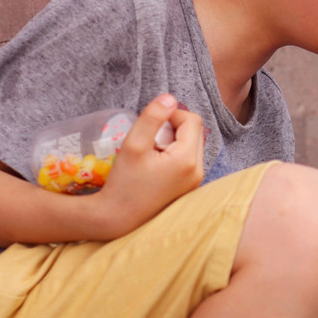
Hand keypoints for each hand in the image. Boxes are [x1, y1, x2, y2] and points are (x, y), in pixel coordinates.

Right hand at [93, 94, 204, 237]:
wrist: (118, 219)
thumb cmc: (123, 183)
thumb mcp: (134, 145)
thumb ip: (152, 117)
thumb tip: (170, 98)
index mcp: (188, 160)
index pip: (191, 120)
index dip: (171, 115)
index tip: (151, 125)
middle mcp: (199, 171)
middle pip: (194, 131)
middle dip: (173, 128)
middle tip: (150, 140)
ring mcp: (196, 181)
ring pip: (192, 144)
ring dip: (173, 141)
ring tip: (151, 153)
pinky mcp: (189, 187)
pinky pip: (188, 159)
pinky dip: (174, 154)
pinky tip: (155, 164)